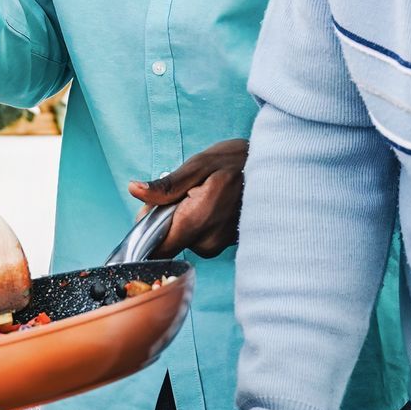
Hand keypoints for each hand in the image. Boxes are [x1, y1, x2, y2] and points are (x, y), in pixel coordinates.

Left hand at [128, 139, 247, 257]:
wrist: (276, 168)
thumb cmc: (238, 162)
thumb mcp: (199, 165)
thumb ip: (166, 185)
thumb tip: (135, 190)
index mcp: (198, 220)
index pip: (157, 247)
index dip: (148, 230)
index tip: (153, 209)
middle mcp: (208, 241)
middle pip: (169, 240)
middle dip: (169, 217)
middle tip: (186, 191)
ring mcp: (219, 245)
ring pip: (185, 237)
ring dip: (186, 217)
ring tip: (205, 194)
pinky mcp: (226, 245)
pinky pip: (200, 237)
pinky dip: (200, 221)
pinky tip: (215, 203)